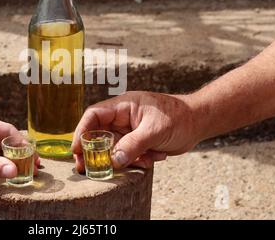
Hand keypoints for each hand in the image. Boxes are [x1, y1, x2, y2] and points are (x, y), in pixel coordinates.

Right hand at [72, 91, 199, 172]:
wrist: (198, 121)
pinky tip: (154, 157)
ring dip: (125, 158)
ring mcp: (129, 130)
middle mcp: (122, 118)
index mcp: (122, 106)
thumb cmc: (178, 117)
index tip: (76, 150)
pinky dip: (137, 160)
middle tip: (87, 168)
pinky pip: (127, 155)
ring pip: (113, 148)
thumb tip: (113, 160)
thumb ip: (132, 145)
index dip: (81, 131)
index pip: (94, 116)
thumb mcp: (154, 131)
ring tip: (144, 159)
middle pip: (98, 134)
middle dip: (95, 152)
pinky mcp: (137, 141)